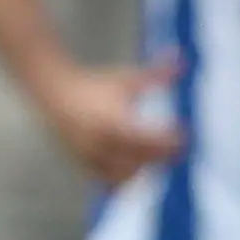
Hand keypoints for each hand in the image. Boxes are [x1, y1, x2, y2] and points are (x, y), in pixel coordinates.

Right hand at [37, 58, 185, 183]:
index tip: (184, 132)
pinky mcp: (84, 165)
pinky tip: (137, 167)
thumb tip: (183, 57)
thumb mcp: (128, 79)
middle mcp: (101, 142)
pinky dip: (126, 179)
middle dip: (161, 156)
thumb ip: (157, 73)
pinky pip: (110, 183)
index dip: (171, 139)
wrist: (54, 92)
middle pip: (141, 160)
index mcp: (113, 120)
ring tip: (156, 157)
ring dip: (145, 169)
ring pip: (126, 175)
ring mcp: (90, 156)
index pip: (149, 140)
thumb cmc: (97, 84)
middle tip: (175, 148)